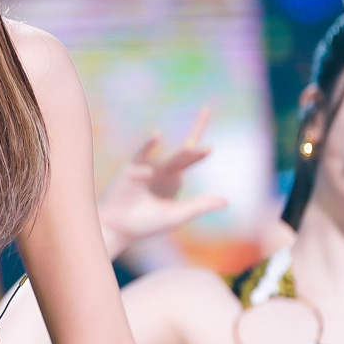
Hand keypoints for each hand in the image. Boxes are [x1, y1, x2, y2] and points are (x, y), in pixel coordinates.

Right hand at [98, 106, 227, 257]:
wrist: (117, 228)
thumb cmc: (146, 224)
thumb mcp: (176, 216)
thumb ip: (199, 206)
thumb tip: (226, 201)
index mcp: (174, 179)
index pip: (191, 160)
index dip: (200, 153)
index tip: (211, 147)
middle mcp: (163, 170)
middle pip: (183, 152)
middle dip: (196, 136)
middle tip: (207, 115)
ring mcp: (147, 169)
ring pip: (168, 159)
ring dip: (181, 156)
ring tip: (193, 150)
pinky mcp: (131, 170)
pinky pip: (142, 155)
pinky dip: (149, 146)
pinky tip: (157, 136)